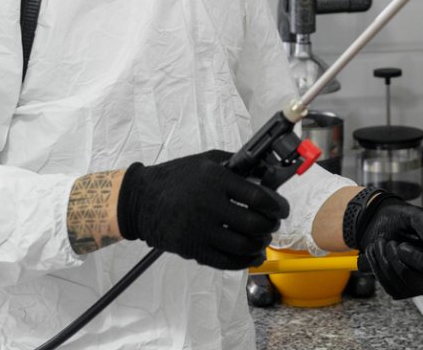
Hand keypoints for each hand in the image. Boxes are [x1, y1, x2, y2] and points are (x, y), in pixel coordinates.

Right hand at [116, 150, 289, 269]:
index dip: (277, 205)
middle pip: (254, 223)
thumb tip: (269, 173)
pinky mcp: (192, 249)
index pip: (258, 197)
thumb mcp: (207, 161)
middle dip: (271, 225)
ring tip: (263, 238)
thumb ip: (237, 165)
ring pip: (243, 245)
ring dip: (261, 244)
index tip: (282, 209)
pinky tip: (253, 256)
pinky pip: (226, 262)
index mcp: (215, 180)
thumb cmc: (176, 177)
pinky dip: (245, 262)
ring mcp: (200, 230)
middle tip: (273, 223)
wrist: (140, 199)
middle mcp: (208, 205)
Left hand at [352, 192, 422, 298]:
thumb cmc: (399, 219)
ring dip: (385, 263)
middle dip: (398, 261)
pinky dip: (378, 269)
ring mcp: (420, 285)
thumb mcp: (414, 215)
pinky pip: (389, 288)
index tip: (402, 245)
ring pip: (402, 287)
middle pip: (420, 284)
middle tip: (390, 243)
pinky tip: (379, 254)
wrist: (378, 222)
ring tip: (382, 244)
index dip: (418, 259)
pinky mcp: (402, 291)